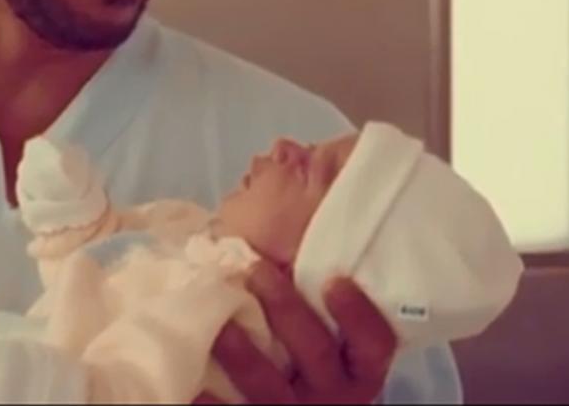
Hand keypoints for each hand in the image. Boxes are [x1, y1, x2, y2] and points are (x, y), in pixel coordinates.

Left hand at [199, 261, 395, 404]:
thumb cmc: (307, 335)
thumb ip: (321, 272)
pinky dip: (212, 402)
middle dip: (288, 313)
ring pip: (272, 386)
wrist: (297, 400)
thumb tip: (314, 184)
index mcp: (358, 362)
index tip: (335, 280)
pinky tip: (193, 384)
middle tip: (258, 271)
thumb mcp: (327, 314)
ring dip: (245, 354)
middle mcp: (334, 390)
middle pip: (317, 354)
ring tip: (220, 320)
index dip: (358, 314)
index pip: (374, 342)